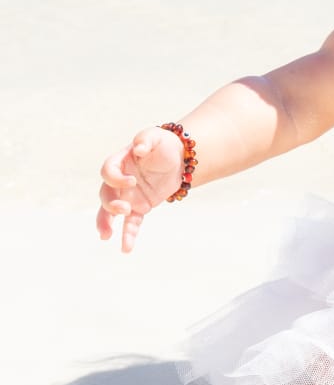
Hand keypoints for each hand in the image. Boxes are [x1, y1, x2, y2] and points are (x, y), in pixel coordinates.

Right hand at [96, 126, 184, 252]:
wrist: (179, 158)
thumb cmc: (163, 144)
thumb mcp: (156, 136)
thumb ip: (145, 139)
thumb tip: (138, 148)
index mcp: (120, 162)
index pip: (107, 171)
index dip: (115, 178)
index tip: (132, 181)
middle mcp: (120, 180)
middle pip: (105, 194)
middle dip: (110, 204)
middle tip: (124, 209)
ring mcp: (128, 195)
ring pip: (110, 212)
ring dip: (106, 222)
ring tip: (107, 236)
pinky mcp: (139, 207)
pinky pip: (131, 223)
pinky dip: (128, 235)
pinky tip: (126, 248)